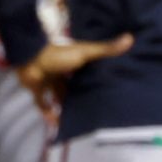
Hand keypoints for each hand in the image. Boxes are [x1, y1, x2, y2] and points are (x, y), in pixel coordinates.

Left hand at [14, 34, 133, 115]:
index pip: (86, 74)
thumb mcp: (85, 52)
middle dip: (80, 97)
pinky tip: (56, 123)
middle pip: (73, 87)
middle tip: (93, 112)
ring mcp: (48, 81)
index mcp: (74, 63)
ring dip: (65, 107)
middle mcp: (61, 72)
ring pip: (58, 97)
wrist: (30, 58)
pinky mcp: (37, 89)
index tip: (106, 91)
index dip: (94, 81)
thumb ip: (106, 50)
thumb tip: (131, 38)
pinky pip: (42, 104)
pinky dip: (47, 113)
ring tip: (78, 121)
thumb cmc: (59, 55)